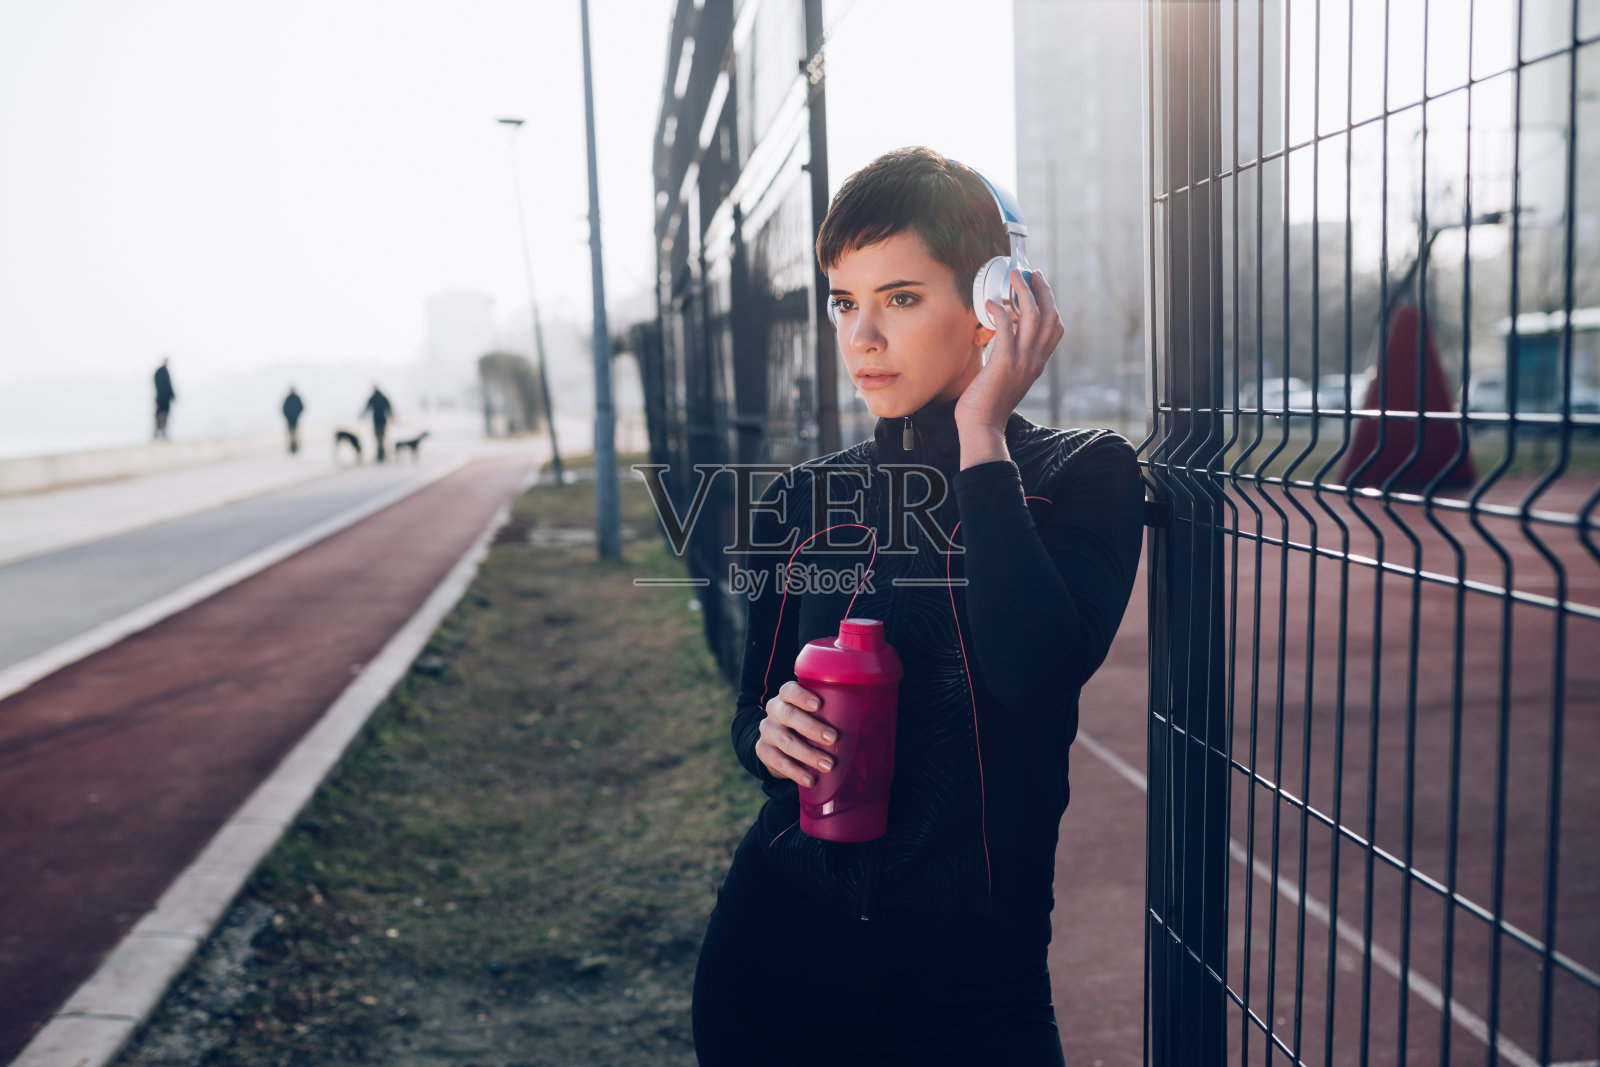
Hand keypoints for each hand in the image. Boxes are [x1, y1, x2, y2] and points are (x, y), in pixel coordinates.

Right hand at [754, 681, 836, 786]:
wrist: (778, 742)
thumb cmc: (808, 723)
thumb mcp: (816, 714)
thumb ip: (834, 711)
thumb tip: (878, 717)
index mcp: (786, 696)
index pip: (789, 690)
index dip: (802, 696)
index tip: (819, 705)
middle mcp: (774, 711)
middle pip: (788, 715)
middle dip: (811, 727)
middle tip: (833, 738)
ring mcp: (767, 731)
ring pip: (784, 741)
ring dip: (808, 754)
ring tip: (828, 765)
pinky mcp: (763, 751)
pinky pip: (778, 762)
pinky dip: (795, 772)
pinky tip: (810, 779)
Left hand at [954, 268, 1064, 435]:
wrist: (983, 426)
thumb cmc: (989, 405)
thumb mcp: (1009, 378)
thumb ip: (1011, 359)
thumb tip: (1000, 339)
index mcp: (1038, 363)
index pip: (1055, 328)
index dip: (1050, 303)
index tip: (1039, 288)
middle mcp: (1035, 359)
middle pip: (1049, 315)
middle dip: (1042, 289)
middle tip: (1030, 273)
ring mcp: (1022, 360)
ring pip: (1032, 316)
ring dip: (1023, 291)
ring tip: (1014, 277)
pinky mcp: (1004, 362)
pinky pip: (1006, 328)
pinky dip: (1000, 311)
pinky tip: (991, 303)